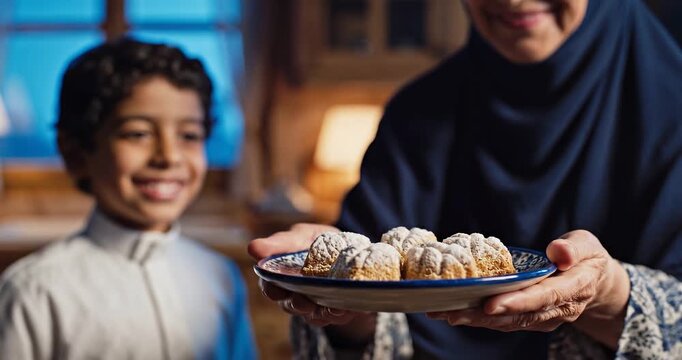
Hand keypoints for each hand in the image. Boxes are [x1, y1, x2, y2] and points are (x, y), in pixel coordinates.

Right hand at [249, 223, 376, 340]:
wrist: (352, 251)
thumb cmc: (318, 241)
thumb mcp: (301, 236)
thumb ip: (280, 244)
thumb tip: (252, 248)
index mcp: (282, 276)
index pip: (270, 286)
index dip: (272, 289)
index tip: (276, 290)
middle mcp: (295, 295)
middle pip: (290, 306)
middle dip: (297, 305)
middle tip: (304, 302)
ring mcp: (316, 305)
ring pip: (312, 316)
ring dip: (321, 313)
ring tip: (331, 307)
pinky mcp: (336, 310)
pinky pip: (335, 317)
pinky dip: (340, 313)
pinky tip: (345, 308)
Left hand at [426, 230, 629, 348]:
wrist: (594, 281)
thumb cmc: (586, 257)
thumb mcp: (587, 244)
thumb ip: (574, 248)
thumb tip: (558, 251)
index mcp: (574, 288)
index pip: (545, 297)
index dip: (517, 302)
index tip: (491, 305)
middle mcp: (558, 309)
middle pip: (519, 315)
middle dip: (484, 316)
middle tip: (453, 311)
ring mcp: (544, 318)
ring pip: (508, 322)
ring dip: (475, 319)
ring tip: (444, 312)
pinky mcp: (531, 320)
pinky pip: (504, 322)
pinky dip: (479, 318)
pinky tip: (454, 312)